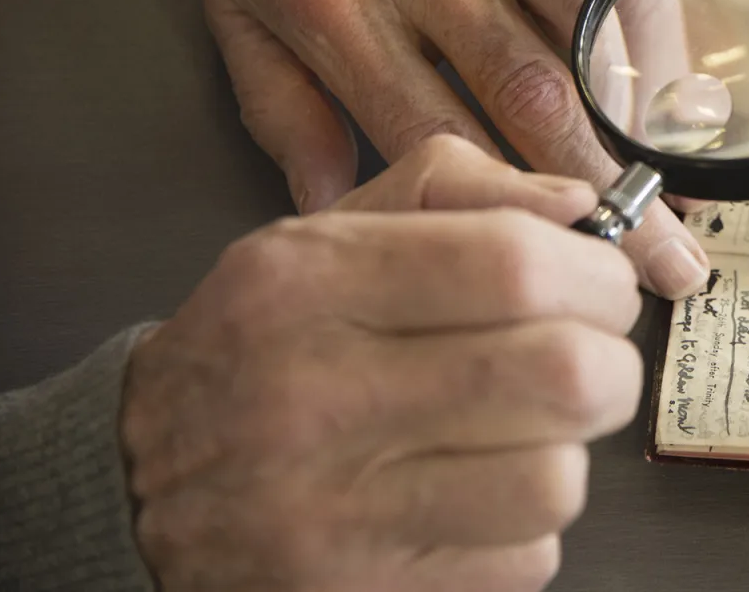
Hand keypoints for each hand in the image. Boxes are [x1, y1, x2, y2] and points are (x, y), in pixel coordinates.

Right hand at [122, 137, 640, 590]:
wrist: (137, 483)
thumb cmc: (262, 347)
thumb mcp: (327, 235)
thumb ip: (457, 193)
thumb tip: (584, 208)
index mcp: (309, 283)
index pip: (515, 261)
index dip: (598, 274)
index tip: (605, 286)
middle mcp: (313, 395)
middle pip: (561, 374)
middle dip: (610, 363)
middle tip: (590, 359)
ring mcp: (333, 511)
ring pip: (555, 480)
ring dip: (565, 452)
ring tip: (523, 433)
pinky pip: (524, 559)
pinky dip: (523, 527)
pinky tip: (471, 495)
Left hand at [194, 0, 707, 296]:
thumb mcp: (234, 7)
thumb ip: (284, 113)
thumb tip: (337, 210)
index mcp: (340, 5)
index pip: (439, 135)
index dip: (510, 215)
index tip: (562, 270)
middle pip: (537, 94)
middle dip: (609, 190)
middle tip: (662, 263)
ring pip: (595, 21)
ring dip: (649, 114)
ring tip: (686, 188)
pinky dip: (662, 23)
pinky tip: (680, 82)